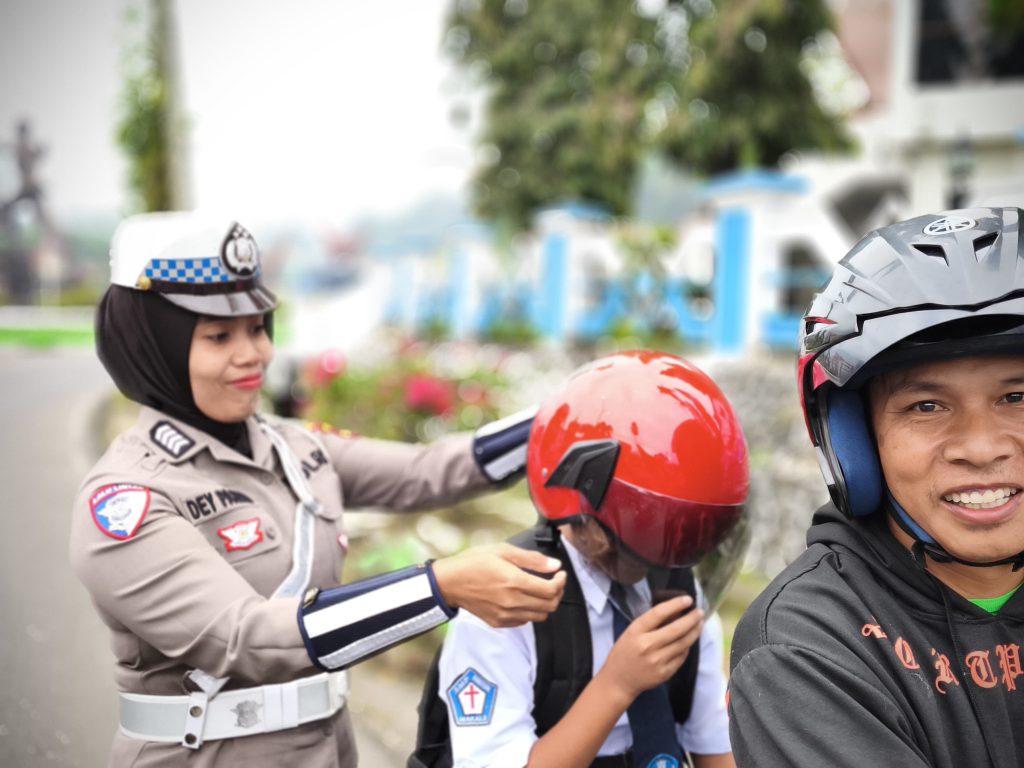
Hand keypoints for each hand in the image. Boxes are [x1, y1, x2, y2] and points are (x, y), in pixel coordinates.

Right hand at [431, 543, 565, 625]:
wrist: (450, 583)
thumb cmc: (474, 562)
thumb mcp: (503, 550)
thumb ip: (532, 559)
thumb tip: (555, 565)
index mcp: (515, 581)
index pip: (551, 589)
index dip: (561, 581)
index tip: (560, 573)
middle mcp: (512, 601)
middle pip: (550, 605)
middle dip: (557, 592)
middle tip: (553, 581)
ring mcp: (506, 615)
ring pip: (540, 616)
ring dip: (546, 603)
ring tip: (541, 590)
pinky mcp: (499, 622)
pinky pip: (525, 621)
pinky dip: (531, 611)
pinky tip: (524, 598)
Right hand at [598, 595, 703, 703]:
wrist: (619, 680)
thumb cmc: (624, 652)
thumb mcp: (631, 632)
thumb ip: (651, 623)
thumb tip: (675, 611)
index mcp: (636, 631)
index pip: (659, 613)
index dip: (675, 604)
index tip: (688, 599)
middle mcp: (647, 646)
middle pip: (676, 629)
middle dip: (691, 619)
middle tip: (700, 612)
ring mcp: (657, 661)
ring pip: (683, 643)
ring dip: (694, 632)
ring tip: (699, 624)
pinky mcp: (664, 673)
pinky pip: (681, 657)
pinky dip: (687, 647)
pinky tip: (689, 640)